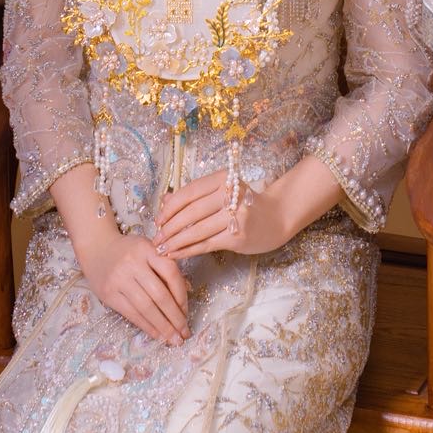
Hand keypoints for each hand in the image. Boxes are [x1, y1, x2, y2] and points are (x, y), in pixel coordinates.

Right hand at [77, 225, 189, 345]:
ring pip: (146, 308)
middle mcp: (132, 263)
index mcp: (147, 249)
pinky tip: (157, 334)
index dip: (182, 294)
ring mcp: (119, 279)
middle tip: (185, 333)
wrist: (97, 248)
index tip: (187, 311)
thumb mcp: (148, 249)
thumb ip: (165, 266)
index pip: (170, 272)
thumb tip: (188, 291)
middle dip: (175, 317)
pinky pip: (131, 314)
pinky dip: (147, 326)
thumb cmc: (129, 250)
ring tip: (174, 339)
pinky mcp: (108, 294)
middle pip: (159, 294)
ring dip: (163, 326)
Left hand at [154, 170, 292, 261]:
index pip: (189, 192)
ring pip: (197, 230)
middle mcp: (230, 195)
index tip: (158, 220)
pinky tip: (176, 254)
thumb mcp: (222, 192)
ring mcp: (235, 216)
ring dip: (175, 241)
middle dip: (169, 227)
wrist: (277, 218)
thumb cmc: (245, 204)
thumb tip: (165, 200)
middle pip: (191, 212)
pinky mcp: (237, 236)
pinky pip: (206, 244)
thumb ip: (195, 195)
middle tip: (156, 238)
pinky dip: (188, 250)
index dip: (170, 207)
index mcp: (223, 178)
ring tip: (162, 249)